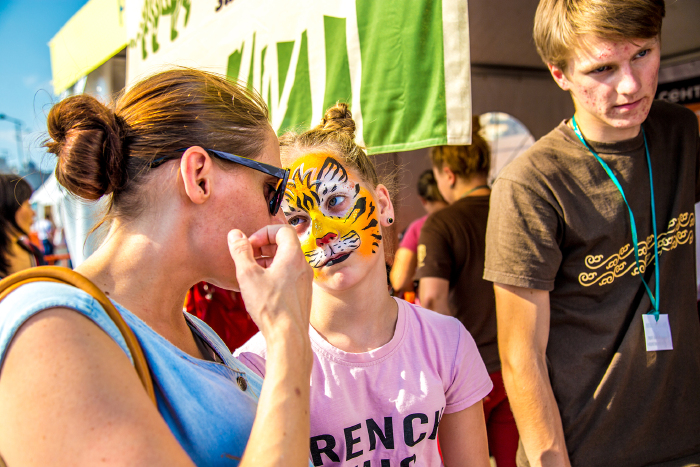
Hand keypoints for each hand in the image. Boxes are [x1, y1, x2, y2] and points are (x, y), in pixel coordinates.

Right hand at [228, 225, 312, 340]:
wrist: (288, 336)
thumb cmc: (269, 306)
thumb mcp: (248, 275)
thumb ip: (241, 252)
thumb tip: (235, 234)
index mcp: (293, 256)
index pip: (283, 229)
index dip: (264, 232)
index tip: (250, 245)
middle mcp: (303, 265)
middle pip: (285, 244)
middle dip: (264, 246)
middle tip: (249, 257)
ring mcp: (305, 280)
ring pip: (287, 260)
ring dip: (268, 260)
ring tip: (252, 272)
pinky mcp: (302, 293)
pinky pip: (289, 274)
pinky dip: (275, 273)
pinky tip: (261, 287)